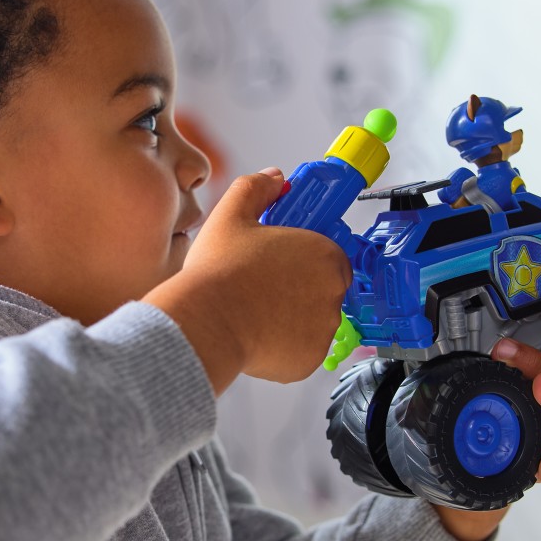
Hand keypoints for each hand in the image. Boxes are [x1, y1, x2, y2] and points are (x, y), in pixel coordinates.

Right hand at [144, 168, 351, 391]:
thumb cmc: (219, 272)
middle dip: (298, 291)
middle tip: (263, 288)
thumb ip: (257, 188)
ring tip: (256, 311)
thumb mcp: (232, 214)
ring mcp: (324, 331)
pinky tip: (257, 334)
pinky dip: (284, 348)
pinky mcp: (308, 361)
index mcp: (325, 255)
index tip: (284, 265)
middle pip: (323, 291)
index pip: (330, 258)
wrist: (206, 321)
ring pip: (311, 324)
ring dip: (292, 319)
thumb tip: (274, 178)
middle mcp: (334, 294)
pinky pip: (300, 353)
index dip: (305, 261)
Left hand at [432, 333, 540, 540]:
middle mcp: (529, 412)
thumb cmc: (457, 446)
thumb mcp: (451, 410)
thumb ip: (447, 388)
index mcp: (512, 391)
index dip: (538, 350)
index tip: (517, 342)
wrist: (456, 491)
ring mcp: (532, 440)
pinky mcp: (528, 471)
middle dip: (538, 363)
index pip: (534, 364)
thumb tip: (416, 363)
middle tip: (513, 355)